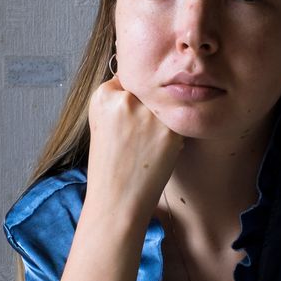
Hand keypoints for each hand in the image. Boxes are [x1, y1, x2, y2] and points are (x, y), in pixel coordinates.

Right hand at [86, 77, 182, 222]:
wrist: (117, 200)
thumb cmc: (109, 166)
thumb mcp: (102, 124)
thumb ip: (118, 101)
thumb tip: (147, 85)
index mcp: (103, 96)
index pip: (128, 80)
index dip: (133, 100)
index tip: (129, 119)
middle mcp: (125, 99)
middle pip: (149, 91)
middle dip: (149, 108)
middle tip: (140, 136)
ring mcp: (148, 114)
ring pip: (166, 106)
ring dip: (163, 120)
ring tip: (148, 146)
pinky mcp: (169, 130)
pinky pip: (178, 123)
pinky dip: (172, 136)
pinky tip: (159, 152)